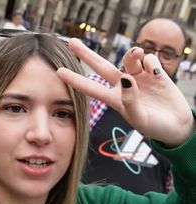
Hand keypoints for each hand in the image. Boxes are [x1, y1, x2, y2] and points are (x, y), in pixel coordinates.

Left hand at [57, 39, 194, 145]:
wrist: (177, 125)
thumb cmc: (156, 127)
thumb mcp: (141, 119)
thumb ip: (131, 102)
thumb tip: (126, 79)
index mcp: (116, 99)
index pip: (91, 88)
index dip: (75, 80)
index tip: (59, 71)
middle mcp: (124, 85)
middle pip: (101, 66)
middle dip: (87, 55)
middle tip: (72, 42)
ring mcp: (138, 77)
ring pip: (129, 58)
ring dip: (133, 54)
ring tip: (139, 58)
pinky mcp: (154, 72)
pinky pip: (148, 59)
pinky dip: (150, 62)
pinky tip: (155, 73)